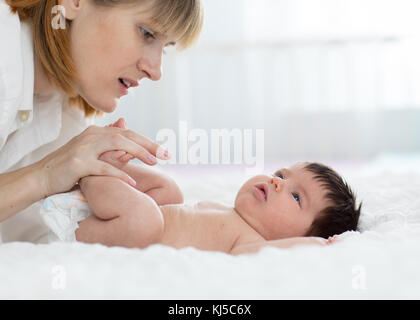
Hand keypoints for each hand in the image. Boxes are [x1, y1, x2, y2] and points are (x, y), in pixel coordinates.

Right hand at [36, 118, 169, 196]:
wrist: (42, 177)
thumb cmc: (69, 168)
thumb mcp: (92, 153)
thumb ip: (109, 143)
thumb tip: (125, 125)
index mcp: (96, 132)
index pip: (127, 133)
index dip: (147, 141)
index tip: (163, 151)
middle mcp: (91, 136)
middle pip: (126, 135)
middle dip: (148, 144)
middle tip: (166, 155)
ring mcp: (83, 148)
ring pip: (117, 144)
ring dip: (138, 152)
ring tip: (154, 162)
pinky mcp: (77, 163)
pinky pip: (103, 167)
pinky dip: (119, 174)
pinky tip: (132, 182)